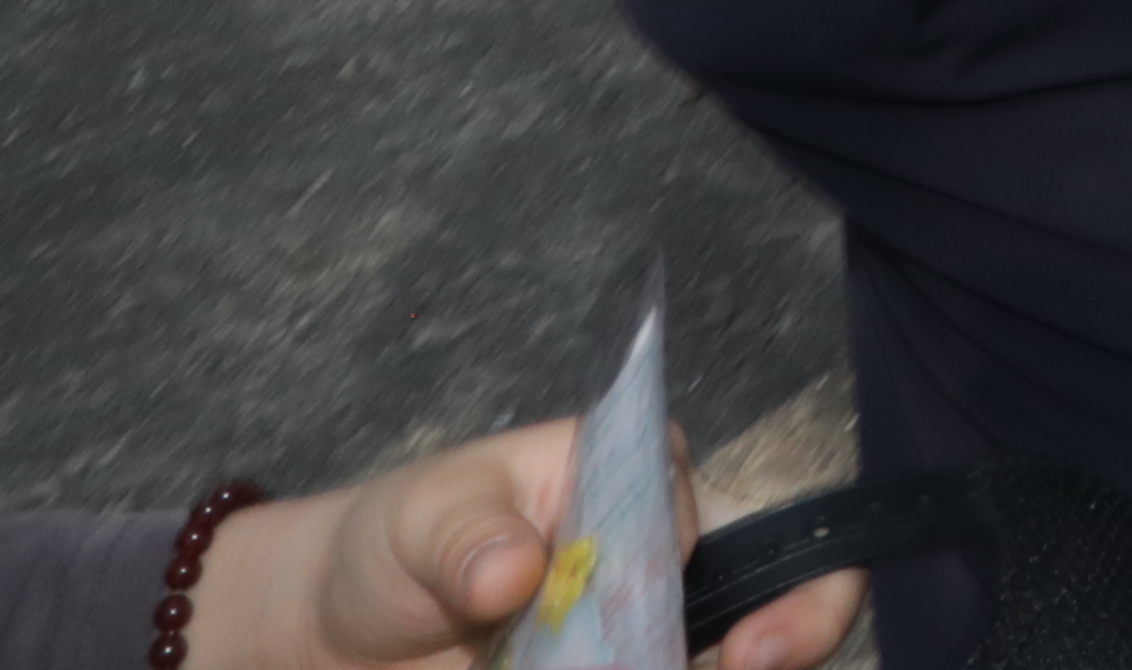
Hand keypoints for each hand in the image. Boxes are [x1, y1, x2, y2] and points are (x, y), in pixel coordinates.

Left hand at [184, 417, 866, 669]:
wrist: (338, 639)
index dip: (758, 584)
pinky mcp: (622, 668)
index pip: (724, 525)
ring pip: (730, 655)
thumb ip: (465, 536)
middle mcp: (670, 556)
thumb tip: (514, 570)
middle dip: (793, 633)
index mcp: (644, 481)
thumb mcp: (416, 522)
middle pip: (781, 590)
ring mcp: (649, 633)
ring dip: (704, 667)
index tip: (741, 652)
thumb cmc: (393, 544)